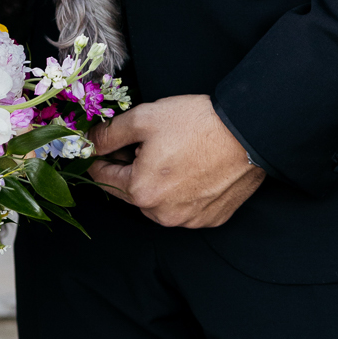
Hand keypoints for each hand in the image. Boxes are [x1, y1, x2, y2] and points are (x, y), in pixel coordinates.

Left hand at [90, 96, 263, 228]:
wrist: (248, 133)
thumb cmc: (196, 124)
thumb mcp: (143, 119)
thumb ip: (109, 134)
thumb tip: (89, 143)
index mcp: (140, 192)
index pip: (103, 179)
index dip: (100, 158)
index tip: (103, 146)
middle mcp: (162, 214)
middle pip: (132, 192)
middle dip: (132, 169)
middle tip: (147, 144)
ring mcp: (188, 220)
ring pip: (159, 202)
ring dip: (158, 182)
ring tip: (175, 155)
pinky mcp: (211, 219)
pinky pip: (186, 207)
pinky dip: (183, 192)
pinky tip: (194, 169)